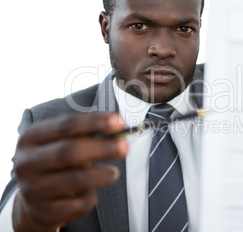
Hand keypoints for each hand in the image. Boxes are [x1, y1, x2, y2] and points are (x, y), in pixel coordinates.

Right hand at [12, 113, 127, 231]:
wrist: (33, 201)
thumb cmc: (56, 165)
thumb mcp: (63, 144)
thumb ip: (87, 135)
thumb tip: (118, 129)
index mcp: (31, 138)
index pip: (66, 125)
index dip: (95, 122)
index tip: (119, 122)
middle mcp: (26, 162)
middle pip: (69, 151)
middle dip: (102, 148)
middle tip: (124, 147)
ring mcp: (32, 189)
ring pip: (75, 179)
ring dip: (101, 175)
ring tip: (114, 173)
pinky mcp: (42, 212)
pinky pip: (76, 205)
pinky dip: (90, 199)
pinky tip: (92, 194)